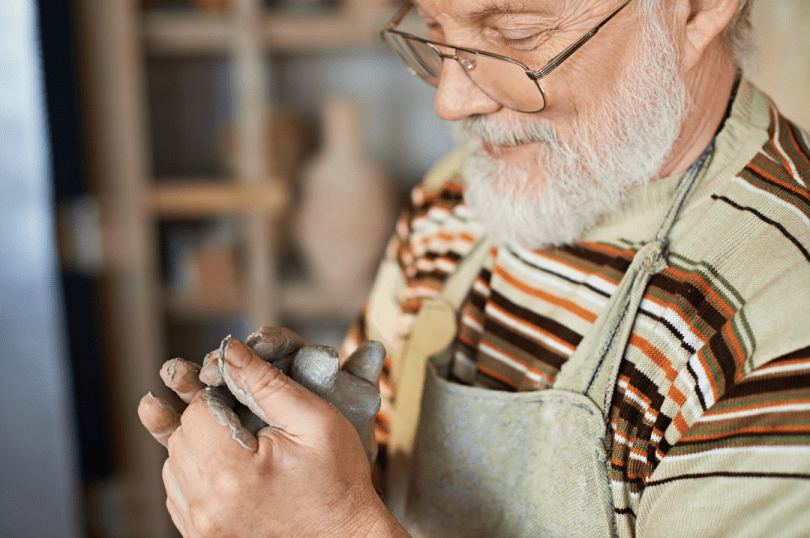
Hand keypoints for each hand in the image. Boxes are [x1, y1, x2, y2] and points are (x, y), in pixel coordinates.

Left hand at [140, 337, 408, 536]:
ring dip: (197, 448)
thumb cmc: (338, 481)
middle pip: (179, 439)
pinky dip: (196, 476)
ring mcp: (202, 529)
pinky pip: (178, 495)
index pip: (195, 413)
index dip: (218, 396)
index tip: (245, 398)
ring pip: (172, 466)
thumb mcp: (315, 421)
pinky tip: (230, 470)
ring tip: (240, 448)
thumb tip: (229, 350)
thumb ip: (267, 383)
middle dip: (206, 420)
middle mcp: (209, 506)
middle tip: (247, 422)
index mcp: (234, 473)